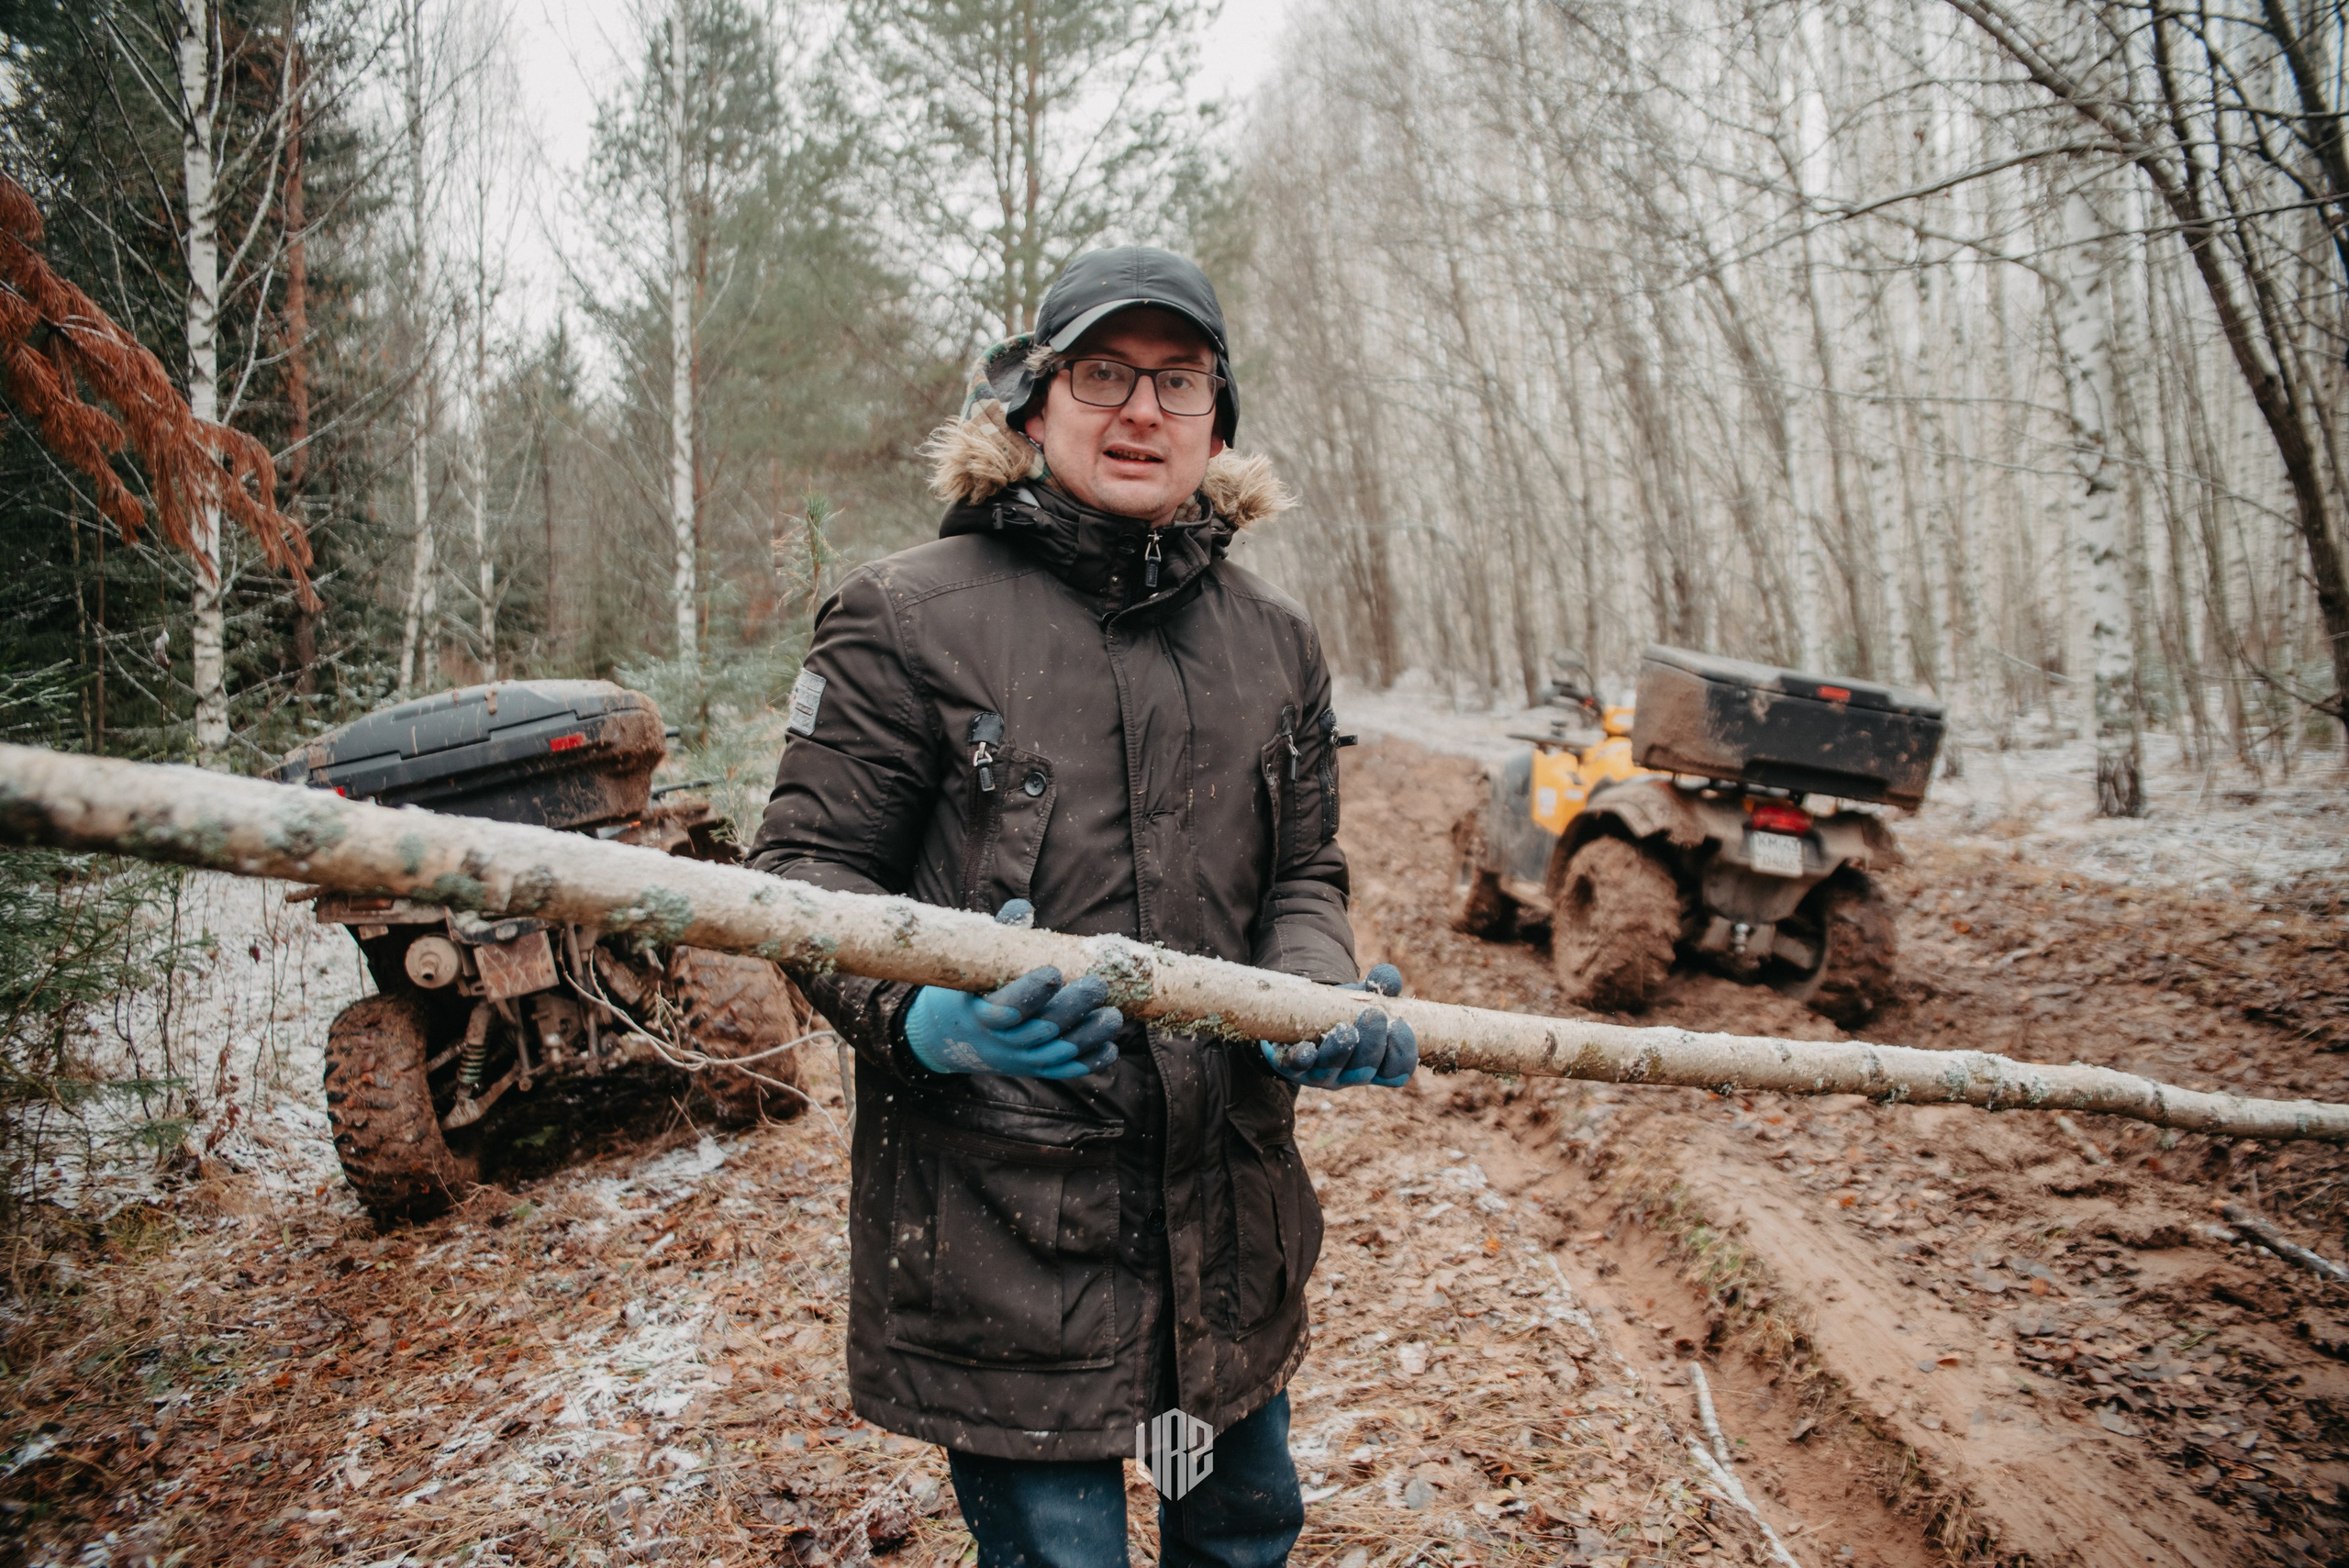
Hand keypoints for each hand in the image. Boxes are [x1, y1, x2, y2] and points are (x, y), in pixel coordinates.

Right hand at [903, 901, 1122, 1078]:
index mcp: (982, 1013)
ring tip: (1114, 1016)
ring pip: (1058, 1053)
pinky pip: (1063, 1071)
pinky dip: (1088, 1063)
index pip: (1008, 1008)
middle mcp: (1001, 1041)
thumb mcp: (975, 966)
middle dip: (1073, 1008)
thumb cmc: (968, 991)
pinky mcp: (1032, 1069)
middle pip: (1041, 1029)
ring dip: (1089, 1037)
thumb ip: (1001, 936)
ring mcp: (1018, 1059)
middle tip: (1099, 986)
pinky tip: (1109, 1048)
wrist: (948, 1037)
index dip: (1032, 993)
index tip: (1055, 971)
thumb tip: (1022, 908)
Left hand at [1260, 964, 1416, 1088]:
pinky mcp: (1292, 1067)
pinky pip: (1297, 1068)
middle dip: (1372, 1044)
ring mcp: (1321, 1074)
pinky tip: (1306, 1046)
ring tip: (1345, 1028)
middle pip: (1366, 1072)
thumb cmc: (1344, 1010)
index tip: (1398, 1023)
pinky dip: (1302, 1059)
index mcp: (1375, 1064)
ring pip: (1333, 1072)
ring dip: (1341, 1051)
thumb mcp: (1365, 996)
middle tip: (1373, 1015)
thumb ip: (1381, 985)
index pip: (1396, 1072)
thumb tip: (1390, 979)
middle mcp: (1350, 1075)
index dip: (1402, 1053)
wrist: (1304, 1015)